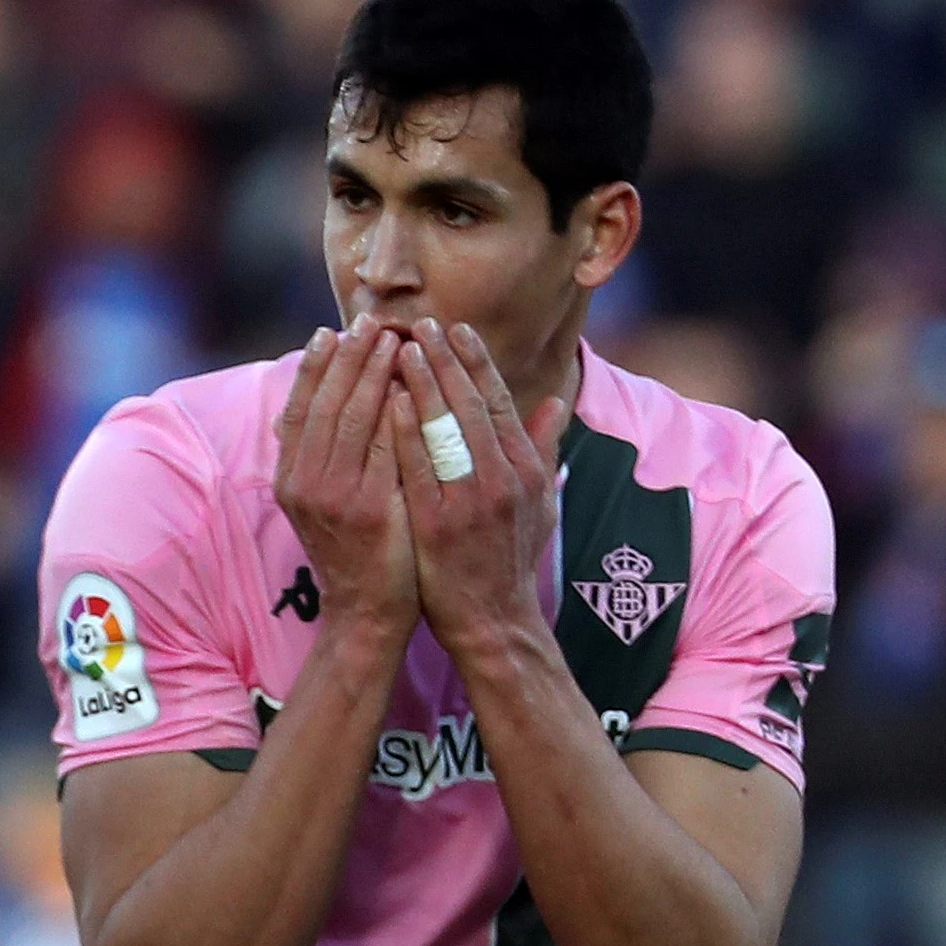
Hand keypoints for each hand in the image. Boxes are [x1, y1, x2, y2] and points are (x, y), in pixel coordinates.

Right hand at [269, 324, 421, 631]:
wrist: (369, 609)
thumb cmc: (358, 550)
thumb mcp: (323, 503)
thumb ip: (319, 457)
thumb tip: (310, 409)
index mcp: (290, 479)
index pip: (298, 408)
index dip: (315, 367)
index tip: (333, 332)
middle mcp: (302, 484)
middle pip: (323, 404)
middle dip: (347, 358)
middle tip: (369, 322)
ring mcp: (331, 496)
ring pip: (350, 417)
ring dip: (371, 372)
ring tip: (392, 338)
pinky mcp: (365, 507)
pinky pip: (379, 445)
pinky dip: (391, 408)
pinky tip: (407, 380)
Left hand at [391, 322, 572, 657]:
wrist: (493, 621)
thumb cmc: (511, 560)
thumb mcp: (541, 503)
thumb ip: (544, 450)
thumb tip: (556, 402)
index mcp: (525, 468)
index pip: (498, 401)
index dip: (476, 362)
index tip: (457, 329)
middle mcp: (503, 478)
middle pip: (471, 405)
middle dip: (446, 360)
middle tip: (423, 323)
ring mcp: (471, 502)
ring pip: (445, 429)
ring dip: (422, 384)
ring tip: (401, 348)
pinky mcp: (438, 525)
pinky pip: (418, 468)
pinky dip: (404, 432)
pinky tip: (389, 402)